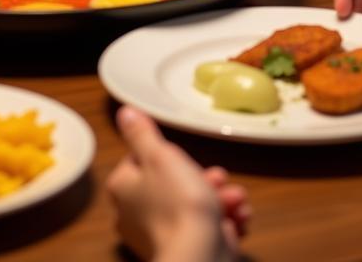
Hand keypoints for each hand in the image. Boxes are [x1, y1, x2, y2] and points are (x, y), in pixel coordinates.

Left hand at [106, 106, 248, 261]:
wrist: (200, 255)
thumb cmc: (179, 202)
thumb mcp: (159, 155)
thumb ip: (141, 134)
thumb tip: (125, 113)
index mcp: (123, 188)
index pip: (143, 160)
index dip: (169, 157)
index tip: (184, 159)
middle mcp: (135, 214)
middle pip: (172, 184)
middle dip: (203, 180)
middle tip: (220, 178)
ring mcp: (159, 236)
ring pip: (192, 207)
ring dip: (219, 199)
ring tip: (236, 198)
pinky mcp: (183, 251)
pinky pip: (203, 230)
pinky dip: (223, 222)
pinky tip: (238, 217)